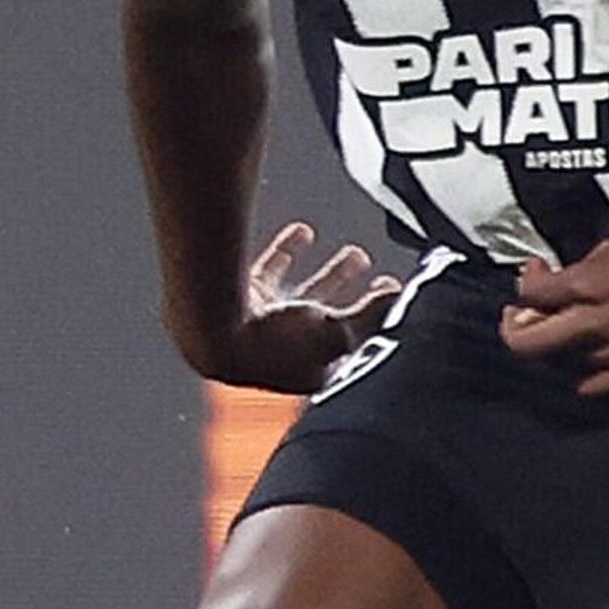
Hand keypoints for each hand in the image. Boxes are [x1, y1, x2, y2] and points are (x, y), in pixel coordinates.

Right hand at [188, 222, 401, 394]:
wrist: (206, 328)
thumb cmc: (270, 342)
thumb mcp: (338, 330)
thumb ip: (372, 314)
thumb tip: (402, 295)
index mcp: (310, 375)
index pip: (355, 350)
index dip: (378, 322)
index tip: (394, 295)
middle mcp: (285, 356)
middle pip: (332, 324)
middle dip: (360, 300)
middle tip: (380, 278)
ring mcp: (260, 331)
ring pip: (304, 299)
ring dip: (333, 276)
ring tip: (356, 255)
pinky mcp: (238, 304)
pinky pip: (270, 275)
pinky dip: (288, 253)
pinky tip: (305, 233)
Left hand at [499, 226, 608, 396]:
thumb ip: (586, 264)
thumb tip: (563, 276)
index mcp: (590, 282)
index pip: (530, 294)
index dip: (526, 284)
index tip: (536, 277)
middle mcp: (597, 321)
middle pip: (527, 342)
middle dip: (515, 328)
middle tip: (522, 318)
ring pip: (559, 363)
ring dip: (556, 347)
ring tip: (566, 332)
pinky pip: (593, 386)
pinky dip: (584, 373)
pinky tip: (590, 358)